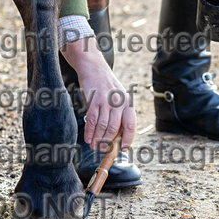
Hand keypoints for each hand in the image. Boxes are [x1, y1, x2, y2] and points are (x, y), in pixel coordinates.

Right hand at [61, 37, 135, 151]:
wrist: (94, 68)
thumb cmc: (106, 86)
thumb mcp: (118, 97)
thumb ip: (119, 114)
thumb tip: (116, 136)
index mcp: (128, 103)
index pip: (130, 125)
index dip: (128, 139)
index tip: (123, 148)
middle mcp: (119, 103)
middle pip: (115, 128)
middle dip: (109, 142)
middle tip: (103, 149)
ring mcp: (106, 101)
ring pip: (103, 126)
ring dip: (98, 139)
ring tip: (95, 146)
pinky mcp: (93, 100)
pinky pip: (92, 120)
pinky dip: (89, 132)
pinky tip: (88, 138)